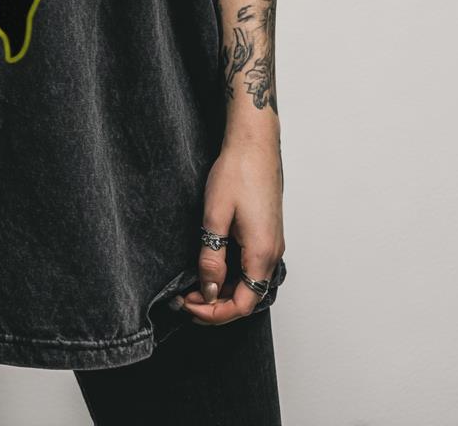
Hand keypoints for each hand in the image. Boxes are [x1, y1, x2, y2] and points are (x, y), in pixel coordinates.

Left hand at [178, 135, 284, 325]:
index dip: (214, 313)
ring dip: (223, 290)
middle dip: (215, 305)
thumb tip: (209, 290)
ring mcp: (272, 243)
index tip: (188, 305)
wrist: (254, 144)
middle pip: (247, 298)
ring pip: (249, 283)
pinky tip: (211, 267)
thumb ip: (212, 257)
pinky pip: (251, 267)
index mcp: (262, 253)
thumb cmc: (237, 172)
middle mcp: (273, 253)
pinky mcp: (267, 234)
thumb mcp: (215, 216)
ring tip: (193, 285)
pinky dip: (231, 275)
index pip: (242, 304)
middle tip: (184, 298)